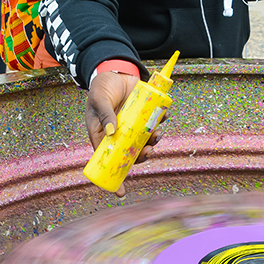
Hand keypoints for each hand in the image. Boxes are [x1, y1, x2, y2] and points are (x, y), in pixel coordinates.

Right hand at [85, 71, 166, 196]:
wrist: (114, 71)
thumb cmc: (101, 89)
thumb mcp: (99, 102)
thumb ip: (105, 116)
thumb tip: (112, 133)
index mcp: (104, 137)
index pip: (108, 162)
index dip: (115, 177)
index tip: (121, 192)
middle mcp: (120, 135)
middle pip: (131, 153)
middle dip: (141, 156)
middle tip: (148, 151)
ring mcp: (133, 125)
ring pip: (145, 140)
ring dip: (154, 141)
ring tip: (157, 134)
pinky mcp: (144, 114)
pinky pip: (154, 122)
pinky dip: (161, 120)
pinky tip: (164, 115)